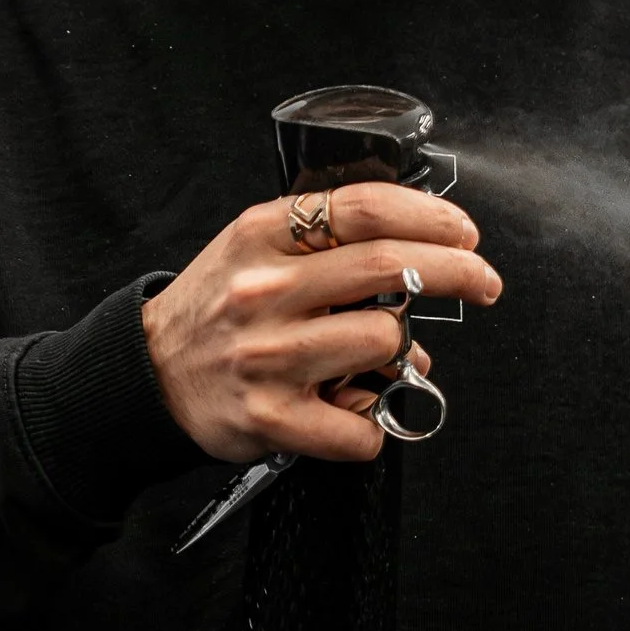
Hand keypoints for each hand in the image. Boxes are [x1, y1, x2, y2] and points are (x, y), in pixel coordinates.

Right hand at [142, 184, 502, 464]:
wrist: (145, 376)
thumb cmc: (216, 309)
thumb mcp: (254, 249)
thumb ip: (327, 244)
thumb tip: (419, 265)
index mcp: (262, 236)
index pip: (363, 207)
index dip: (430, 216)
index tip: (464, 232)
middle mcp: (264, 290)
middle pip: (387, 264)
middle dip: (457, 270)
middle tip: (484, 281)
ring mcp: (268, 355)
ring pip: (382, 340)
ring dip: (401, 351)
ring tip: (380, 357)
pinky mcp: (270, 416)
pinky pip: (359, 423)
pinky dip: (372, 423)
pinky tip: (355, 410)